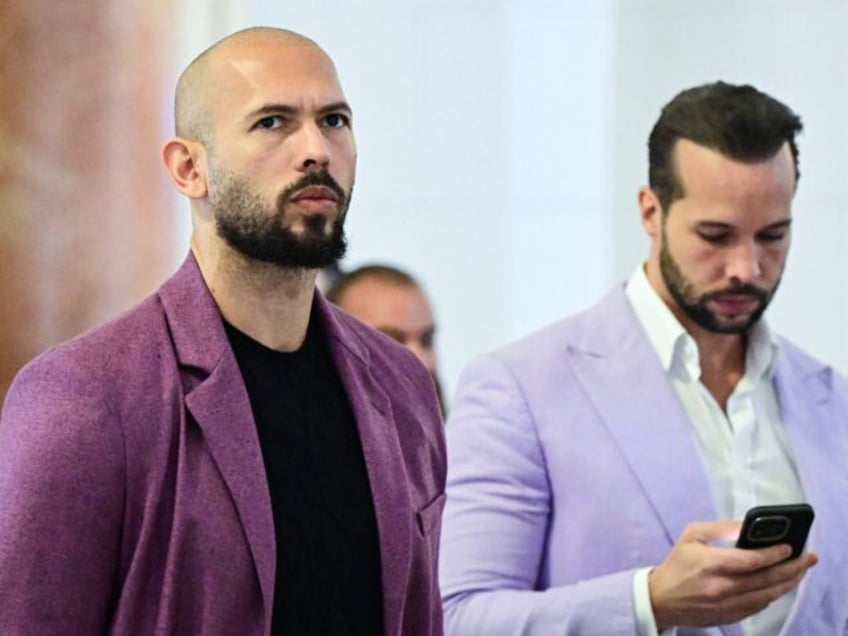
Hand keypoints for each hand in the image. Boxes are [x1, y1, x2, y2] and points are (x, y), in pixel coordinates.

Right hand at [648, 520, 817, 629]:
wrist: (661, 598)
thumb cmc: (677, 564)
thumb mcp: (691, 536)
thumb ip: (720, 528)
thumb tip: (747, 525)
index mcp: (710, 564)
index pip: (751, 560)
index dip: (774, 553)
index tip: (789, 546)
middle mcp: (721, 587)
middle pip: (766, 579)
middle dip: (792, 567)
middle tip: (808, 557)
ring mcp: (726, 605)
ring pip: (767, 595)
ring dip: (788, 583)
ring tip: (801, 571)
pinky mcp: (729, 616)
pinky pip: (759, 606)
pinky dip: (773, 595)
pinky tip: (780, 585)